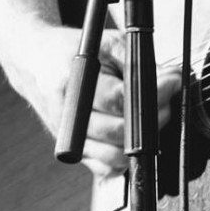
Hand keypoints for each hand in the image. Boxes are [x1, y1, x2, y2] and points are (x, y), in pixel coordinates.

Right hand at [20, 23, 184, 179]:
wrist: (36, 63)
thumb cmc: (74, 52)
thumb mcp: (106, 42)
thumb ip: (137, 61)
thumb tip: (171, 78)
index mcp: (73, 83)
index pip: (117, 99)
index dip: (152, 93)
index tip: (173, 82)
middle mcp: (67, 115)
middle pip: (118, 131)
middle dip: (152, 117)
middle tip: (165, 101)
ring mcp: (69, 138)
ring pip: (114, 156)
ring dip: (141, 140)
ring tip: (149, 117)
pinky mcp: (74, 152)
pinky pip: (106, 167)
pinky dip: (125, 156)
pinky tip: (131, 135)